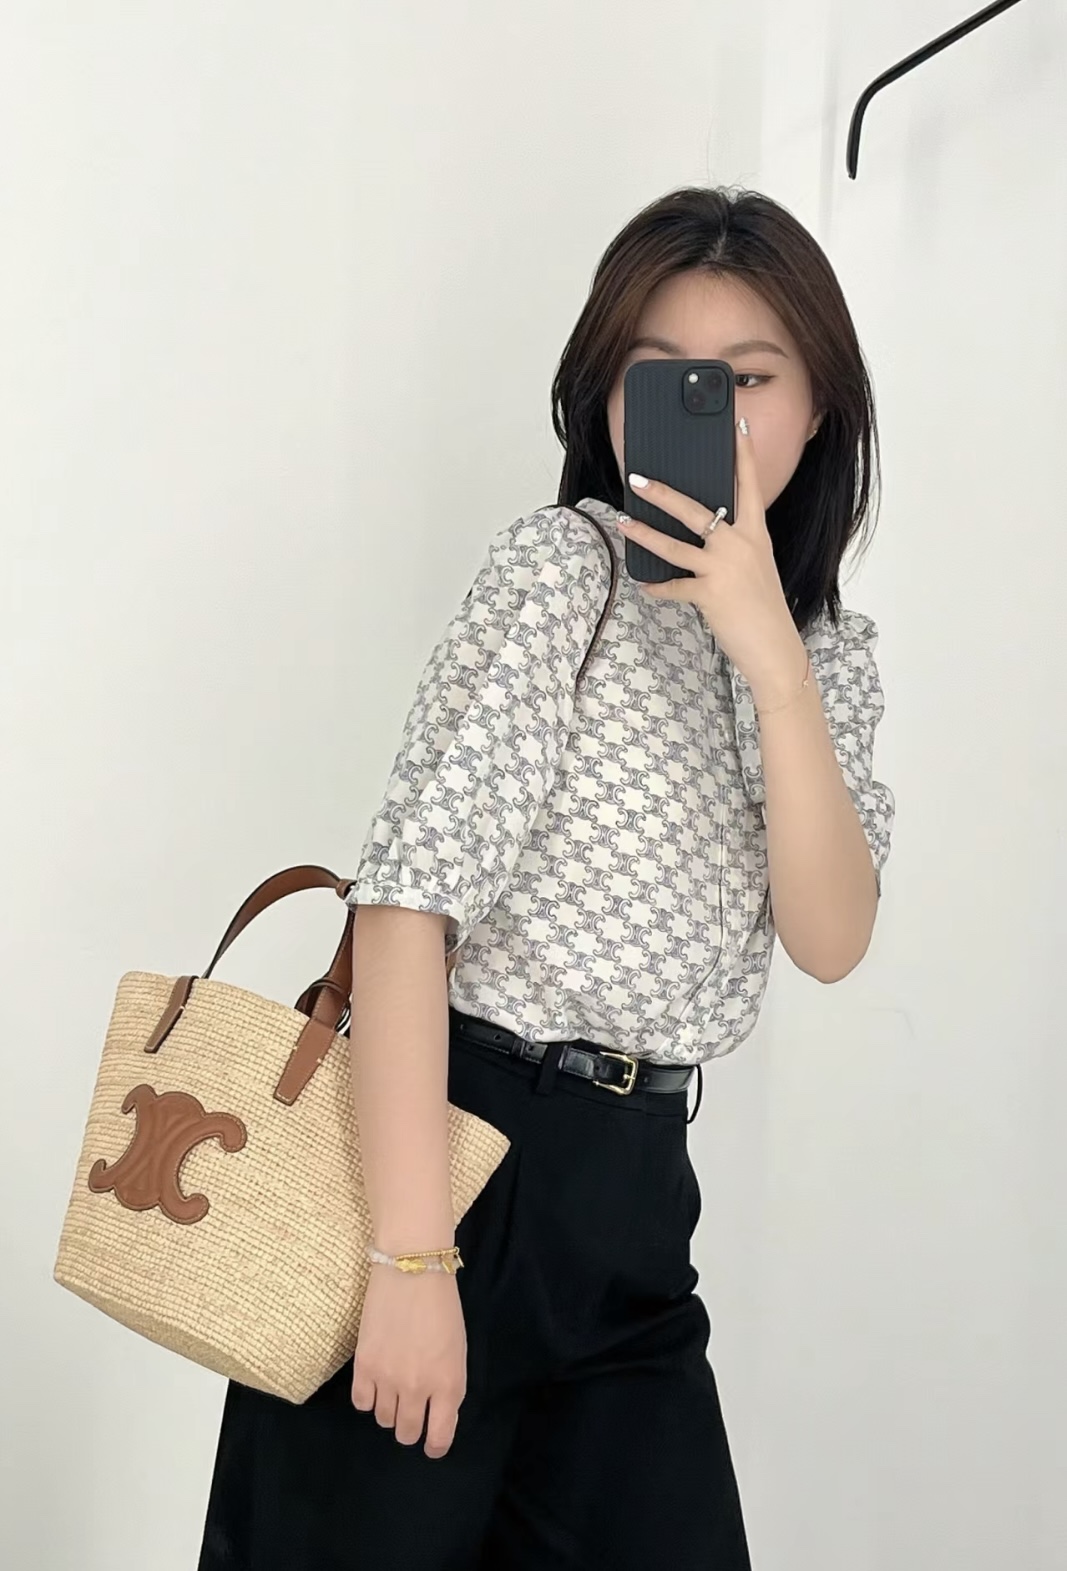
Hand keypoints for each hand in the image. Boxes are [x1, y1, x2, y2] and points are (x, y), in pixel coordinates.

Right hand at [351, 1263, 467, 1458]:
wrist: (412, 1270)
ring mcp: (388, 1379)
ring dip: (390, 1410)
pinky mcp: (364, 1366)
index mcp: (449, 1385)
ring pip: (384, 1420)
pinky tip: (375, 1383)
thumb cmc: (443, 1307)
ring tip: (394, 1388)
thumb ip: (448, 1385)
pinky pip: (361, 1403)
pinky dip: (368, 1398)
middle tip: (412, 1413)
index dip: (435, 1446)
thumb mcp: (457, 1351)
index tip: (431, 1446)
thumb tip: (436, 1411)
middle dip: (411, 1428)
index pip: (440, 1437)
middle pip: (408, 1433)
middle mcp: (418, 1389)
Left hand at [617, 418, 807, 705]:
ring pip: (675, 545)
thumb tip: (707, 529)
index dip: (743, 454)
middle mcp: (741, 546)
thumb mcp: (757, 567)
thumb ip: (736, 544)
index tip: (736, 424)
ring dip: (645, 533)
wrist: (775, 649)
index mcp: (756, 535)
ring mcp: (724, 569)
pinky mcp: (710, 595)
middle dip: (664, 493)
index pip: (749, 486)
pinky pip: (673, 587)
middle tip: (638, 479)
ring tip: (623, 521)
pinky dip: (656, 587)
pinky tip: (644, 585)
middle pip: (697, 510)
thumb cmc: (763, 607)